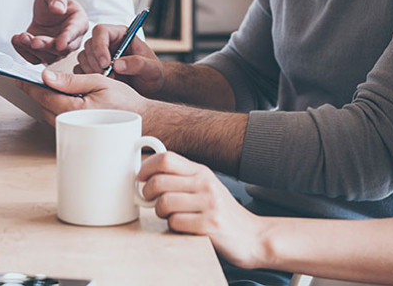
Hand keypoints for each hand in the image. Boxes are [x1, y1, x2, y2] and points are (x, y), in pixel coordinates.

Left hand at [12, 0, 88, 64]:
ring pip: (49, 57)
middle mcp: (72, 38)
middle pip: (63, 49)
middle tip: (34, 40)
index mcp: (79, 22)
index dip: (68, 38)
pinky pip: (35, 59)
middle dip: (47, 46)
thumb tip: (58, 9)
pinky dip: (25, 53)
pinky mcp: (44, 54)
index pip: (75, 31)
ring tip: (22, 36)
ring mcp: (58, 48)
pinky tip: (18, 41)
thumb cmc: (53, 1)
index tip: (60, 44)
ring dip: (33, 49)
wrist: (45, 10)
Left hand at [18, 69, 147, 126]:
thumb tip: (47, 77)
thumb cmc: (125, 100)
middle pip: (43, 105)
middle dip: (36, 92)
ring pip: (49, 112)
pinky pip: (58, 118)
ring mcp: (72, 128)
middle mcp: (70, 121)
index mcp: (75, 108)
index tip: (20, 78)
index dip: (30, 86)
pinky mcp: (76, 130)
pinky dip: (54, 106)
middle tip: (30, 79)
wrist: (141, 119)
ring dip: (45, 100)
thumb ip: (71, 80)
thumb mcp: (99, 81)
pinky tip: (60, 97)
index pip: (44, 95)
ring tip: (44, 86)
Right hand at [75, 24, 165, 97]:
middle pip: (90, 44)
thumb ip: (139, 64)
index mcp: (121, 34)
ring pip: (83, 57)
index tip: (106, 63)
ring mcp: (99, 55)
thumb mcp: (152, 68)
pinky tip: (102, 84)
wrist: (150, 87)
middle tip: (109, 76)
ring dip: (92, 71)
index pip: (102, 31)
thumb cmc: (153, 73)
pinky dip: (87, 78)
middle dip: (96, 62)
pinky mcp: (93, 67)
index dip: (100, 45)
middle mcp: (108, 42)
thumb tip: (117, 64)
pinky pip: (80, 70)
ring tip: (111, 80)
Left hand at [139, 152, 265, 268]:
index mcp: (202, 171)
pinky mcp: (209, 224)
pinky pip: (175, 223)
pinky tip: (184, 227)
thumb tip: (149, 176)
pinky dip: (173, 227)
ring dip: (160, 213)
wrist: (252, 236)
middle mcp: (205, 183)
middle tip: (150, 201)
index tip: (140, 177)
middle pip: (159, 180)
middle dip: (147, 193)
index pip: (167, 158)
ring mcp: (208, 203)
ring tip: (170, 216)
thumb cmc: (223, 213)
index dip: (146, 166)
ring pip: (164, 202)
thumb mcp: (206, 187)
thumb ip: (183, 179)